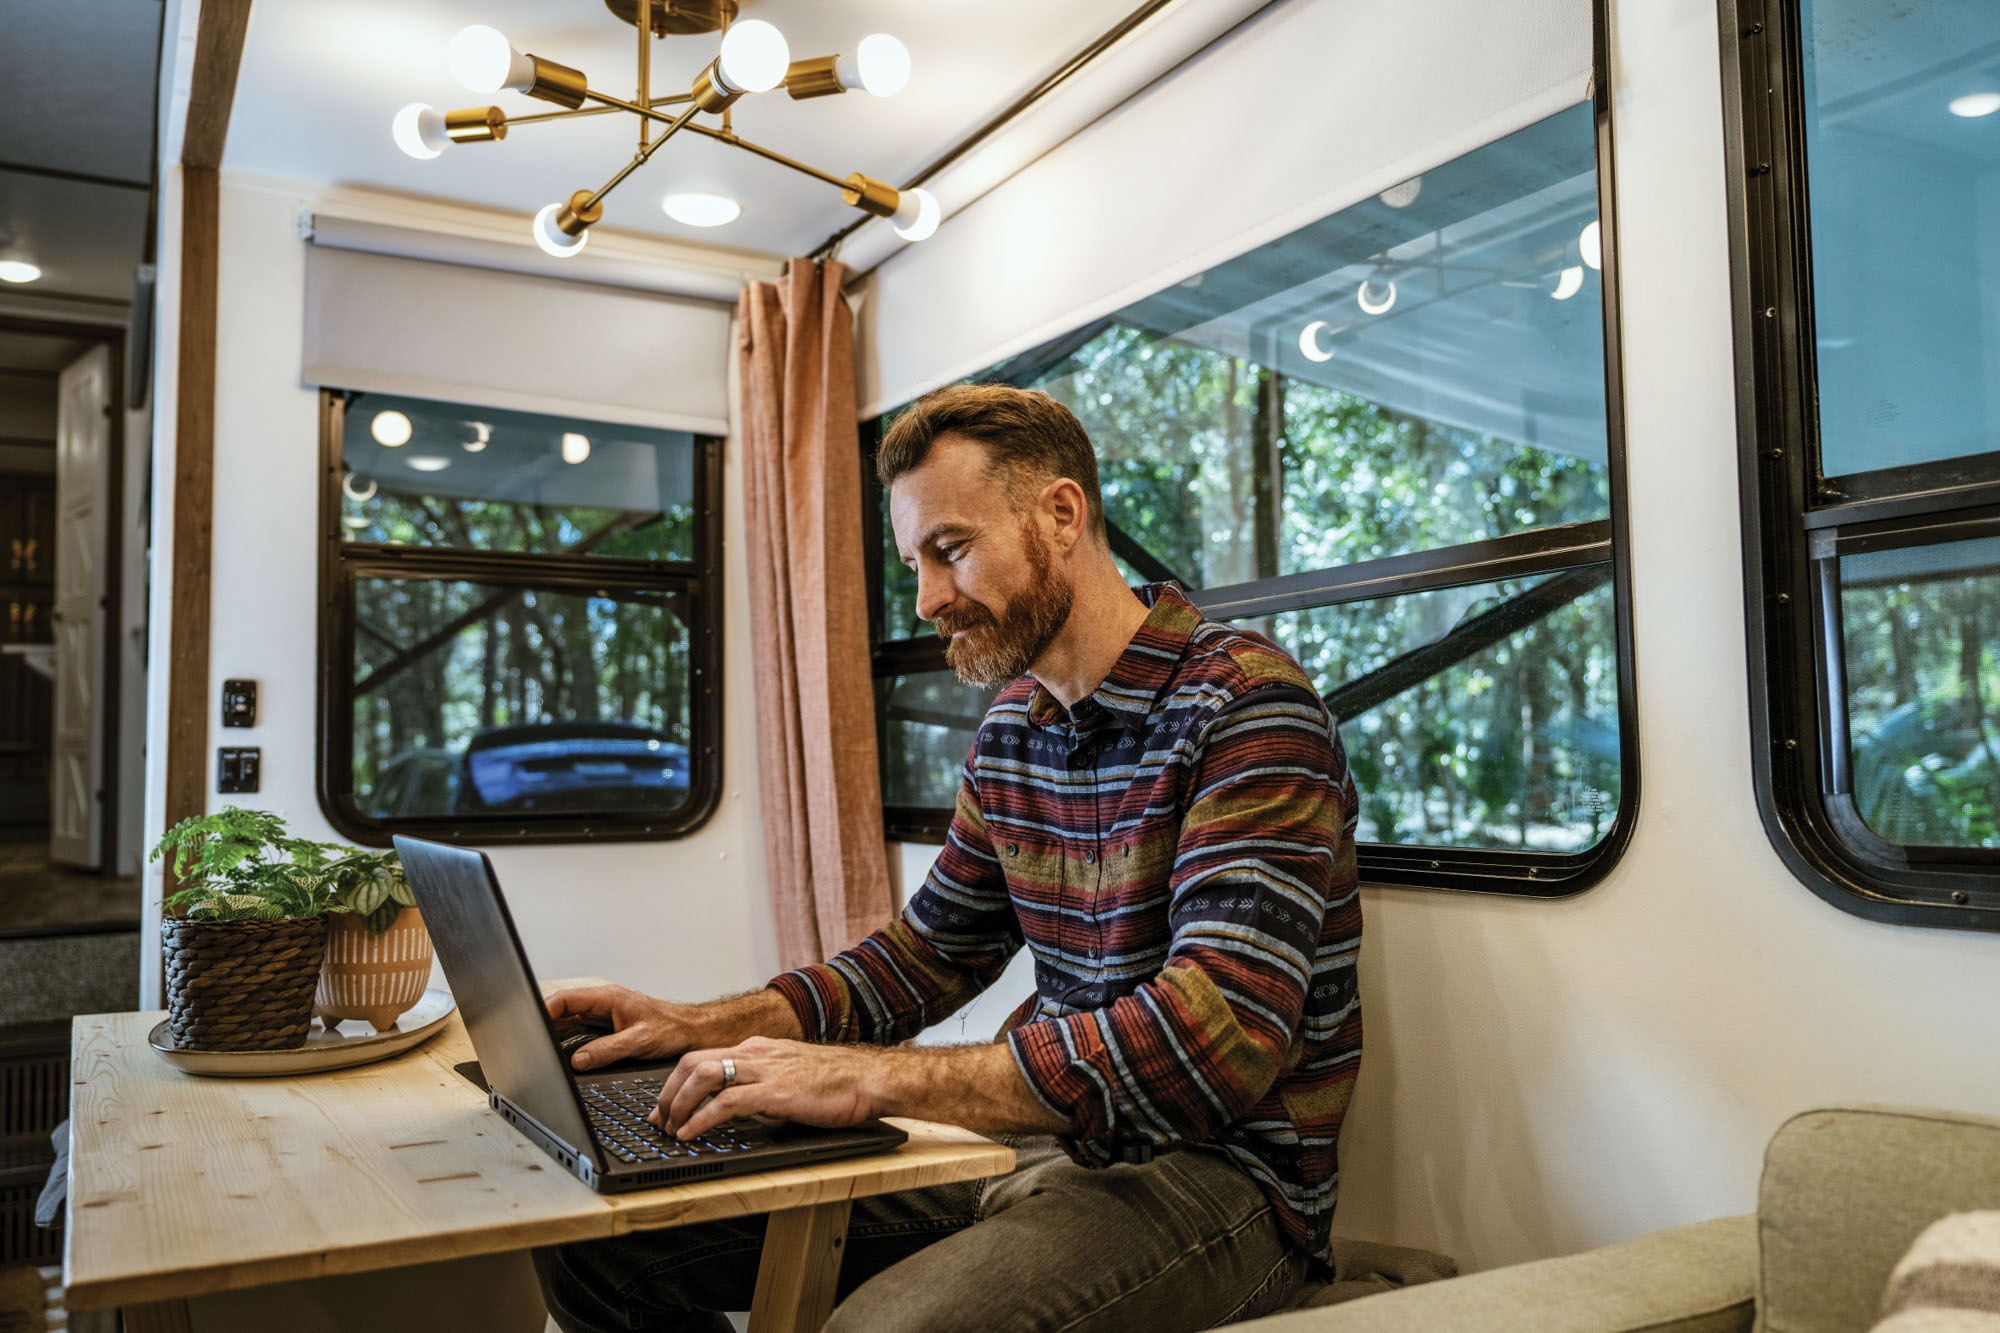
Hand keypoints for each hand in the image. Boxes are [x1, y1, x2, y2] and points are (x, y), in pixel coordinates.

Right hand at [544, 984, 698, 1070]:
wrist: (690, 1031)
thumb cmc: (672, 1028)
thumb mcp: (639, 1041)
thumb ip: (607, 1050)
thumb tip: (578, 1060)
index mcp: (607, 998)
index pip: (566, 999)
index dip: (545, 1010)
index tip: (532, 1025)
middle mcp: (603, 1004)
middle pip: (563, 1011)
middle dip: (546, 1024)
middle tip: (533, 1043)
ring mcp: (604, 1016)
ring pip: (570, 1023)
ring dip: (557, 1035)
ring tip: (542, 1051)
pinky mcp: (607, 1028)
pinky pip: (581, 1033)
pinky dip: (570, 1043)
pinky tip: (562, 1055)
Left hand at [654, 1036, 876, 1140]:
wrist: (869, 1079)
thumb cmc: (838, 1082)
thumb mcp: (791, 1076)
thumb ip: (763, 1085)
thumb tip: (738, 1107)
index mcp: (759, 1049)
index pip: (703, 1057)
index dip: (675, 1083)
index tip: (664, 1107)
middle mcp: (757, 1053)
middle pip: (693, 1063)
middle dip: (668, 1093)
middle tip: (659, 1121)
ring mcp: (766, 1070)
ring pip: (703, 1076)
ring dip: (678, 1105)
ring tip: (672, 1129)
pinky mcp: (776, 1091)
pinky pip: (726, 1102)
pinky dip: (701, 1119)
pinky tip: (692, 1134)